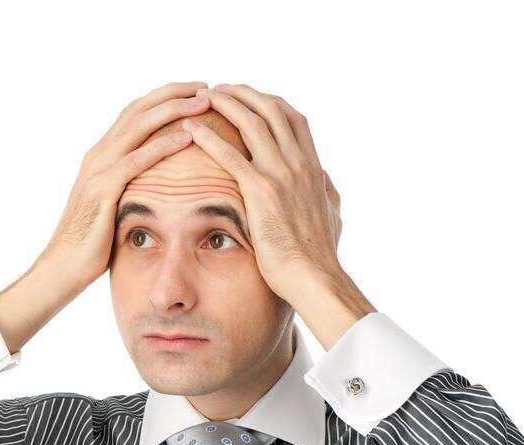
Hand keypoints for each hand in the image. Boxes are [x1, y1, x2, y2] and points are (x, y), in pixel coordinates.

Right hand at [42, 81, 211, 288]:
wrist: (62, 267)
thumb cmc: (91, 244)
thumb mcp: (113, 207)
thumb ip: (129, 189)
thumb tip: (154, 186)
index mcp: (101, 156)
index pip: (135, 114)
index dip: (165, 98)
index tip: (195, 91)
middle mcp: (98, 155)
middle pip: (139, 109)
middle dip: (173, 93)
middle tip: (206, 86)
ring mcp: (98, 170)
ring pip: (139, 126)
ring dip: (173, 110)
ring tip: (203, 102)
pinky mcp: (103, 190)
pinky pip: (137, 160)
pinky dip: (162, 144)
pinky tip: (186, 137)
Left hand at [181, 84, 345, 307]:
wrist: (314, 276)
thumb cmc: (320, 253)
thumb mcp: (333, 215)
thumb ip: (328, 193)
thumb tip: (325, 181)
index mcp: (313, 167)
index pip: (293, 119)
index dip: (270, 103)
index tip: (250, 98)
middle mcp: (298, 163)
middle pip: (270, 109)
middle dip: (243, 93)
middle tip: (219, 89)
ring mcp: (280, 174)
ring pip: (251, 122)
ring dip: (225, 104)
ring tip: (202, 97)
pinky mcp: (260, 191)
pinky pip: (230, 155)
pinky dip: (208, 137)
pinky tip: (190, 129)